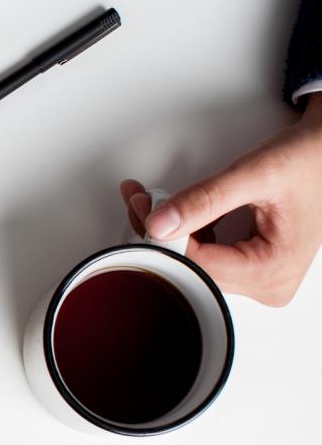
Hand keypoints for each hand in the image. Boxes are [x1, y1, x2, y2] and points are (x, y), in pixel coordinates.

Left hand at [121, 97, 321, 305]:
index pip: (198, 265)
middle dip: (161, 232)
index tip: (142, 206)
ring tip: (151, 199)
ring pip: (194, 262)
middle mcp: (268, 284)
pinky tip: (175, 210)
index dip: (163, 236)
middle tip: (139, 198)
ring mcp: (259, 279)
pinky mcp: (250, 267)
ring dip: (169, 231)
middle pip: (193, 267)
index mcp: (273, 271)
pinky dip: (186, 231)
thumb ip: (206, 198)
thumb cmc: (308, 160)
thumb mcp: (255, 174)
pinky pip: (204, 255)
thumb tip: (159, 223)